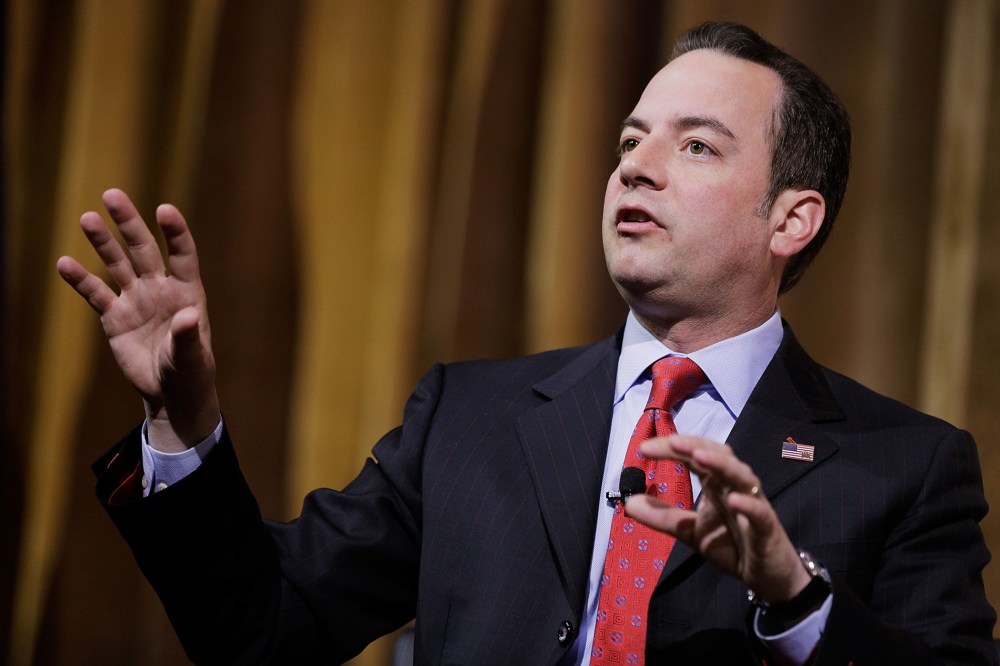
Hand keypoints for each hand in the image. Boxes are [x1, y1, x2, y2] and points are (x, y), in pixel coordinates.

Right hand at [56, 189, 219, 451]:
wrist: (170, 392)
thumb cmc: (190, 372)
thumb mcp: (193, 358)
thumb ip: (189, 336)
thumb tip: (190, 316)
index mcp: (186, 292)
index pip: (181, 254)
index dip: (175, 232)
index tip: (164, 209)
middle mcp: (160, 289)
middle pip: (143, 249)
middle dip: (128, 223)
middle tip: (112, 194)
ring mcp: (135, 300)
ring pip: (117, 264)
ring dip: (102, 242)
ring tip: (87, 218)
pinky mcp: (114, 317)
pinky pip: (95, 293)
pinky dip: (80, 279)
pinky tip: (64, 263)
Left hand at [624, 434, 809, 603]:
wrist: (767, 577)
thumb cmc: (732, 545)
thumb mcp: (690, 531)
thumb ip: (663, 517)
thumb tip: (628, 503)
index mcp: (716, 483)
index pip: (694, 456)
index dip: (672, 448)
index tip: (644, 449)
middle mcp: (734, 486)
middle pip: (719, 455)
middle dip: (695, 446)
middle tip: (671, 443)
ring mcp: (753, 504)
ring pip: (742, 475)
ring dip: (721, 464)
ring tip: (699, 456)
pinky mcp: (767, 528)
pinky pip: (759, 512)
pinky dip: (748, 504)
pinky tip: (733, 500)